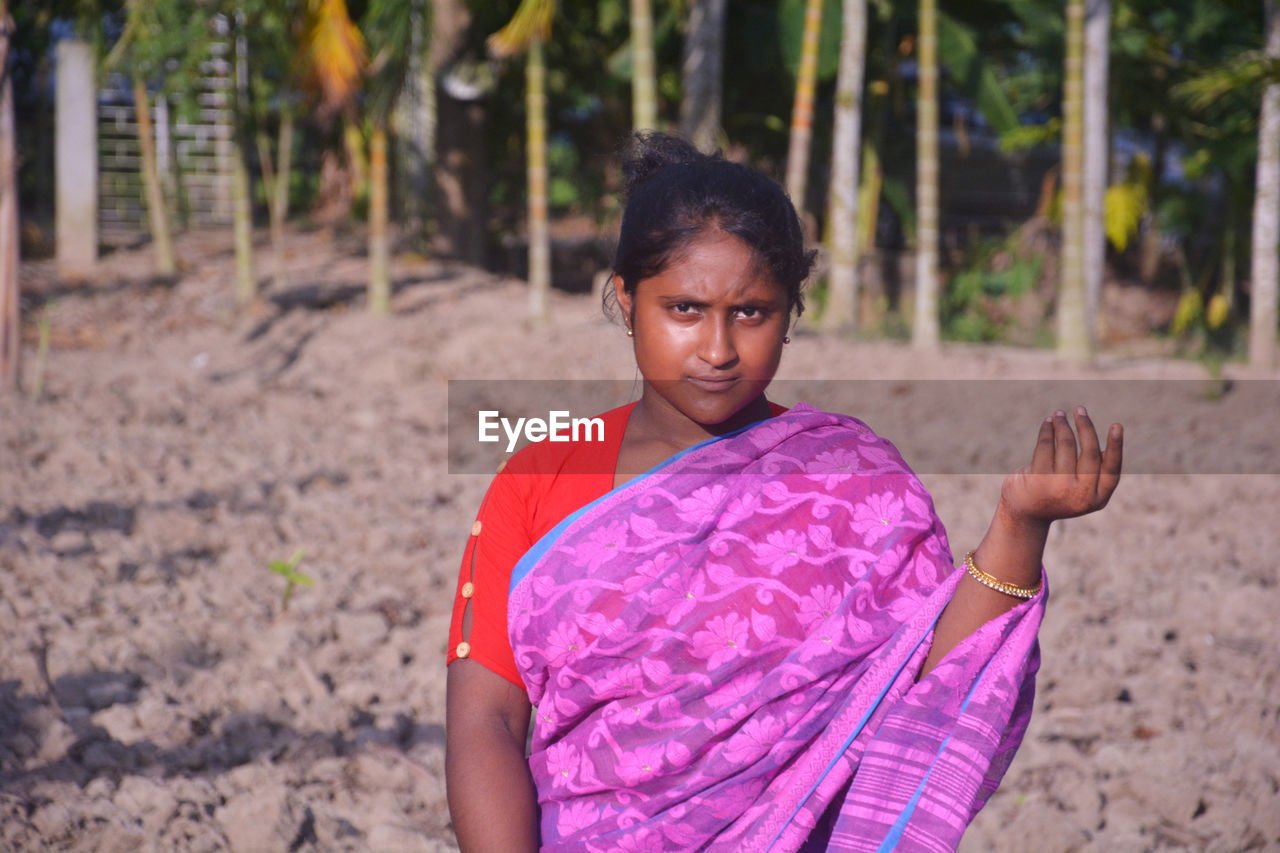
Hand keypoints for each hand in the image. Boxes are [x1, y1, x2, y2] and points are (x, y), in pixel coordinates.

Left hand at [998, 407, 1122, 532]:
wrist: (1025, 513)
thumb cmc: (1057, 494)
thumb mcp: (1081, 489)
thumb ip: (1094, 471)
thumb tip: (1100, 442)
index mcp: (1097, 499)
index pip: (1111, 469)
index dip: (1115, 447)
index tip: (1117, 425)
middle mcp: (1080, 495)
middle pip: (1088, 453)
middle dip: (1085, 427)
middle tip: (1080, 410)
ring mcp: (1059, 487)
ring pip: (1066, 446)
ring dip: (1062, 425)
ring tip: (1059, 414)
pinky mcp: (1038, 478)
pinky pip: (1046, 446)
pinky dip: (1047, 431)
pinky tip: (1047, 423)